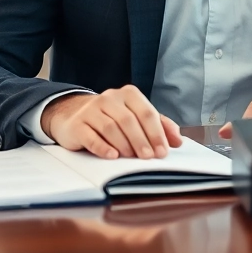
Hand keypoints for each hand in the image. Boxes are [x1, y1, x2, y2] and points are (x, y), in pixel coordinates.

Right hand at [41, 85, 182, 159]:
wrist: (74, 114)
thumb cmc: (112, 118)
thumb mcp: (135, 117)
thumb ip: (158, 125)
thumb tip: (177, 140)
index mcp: (128, 94)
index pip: (146, 112)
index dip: (156, 133)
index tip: (162, 152)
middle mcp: (109, 98)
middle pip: (129, 120)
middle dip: (141, 141)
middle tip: (149, 158)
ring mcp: (91, 110)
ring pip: (110, 127)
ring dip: (124, 144)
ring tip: (131, 158)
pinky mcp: (77, 124)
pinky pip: (90, 136)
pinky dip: (102, 147)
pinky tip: (112, 156)